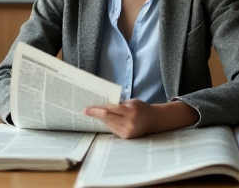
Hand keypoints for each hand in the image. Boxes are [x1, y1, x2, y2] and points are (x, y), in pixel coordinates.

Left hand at [84, 100, 198, 138]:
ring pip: (109, 124)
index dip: (97, 109)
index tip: (86, 108)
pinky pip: (113, 129)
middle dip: (95, 114)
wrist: (153, 120)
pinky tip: (110, 120)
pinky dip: (110, 124)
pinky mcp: (127, 137)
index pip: (109, 110)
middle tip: (85, 111)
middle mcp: (129, 122)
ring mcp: (128, 131)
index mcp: (130, 111)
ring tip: (100, 114)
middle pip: (107, 118)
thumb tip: (102, 106)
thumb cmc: (141, 108)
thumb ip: (119, 104)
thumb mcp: (132, 102)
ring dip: (103, 119)